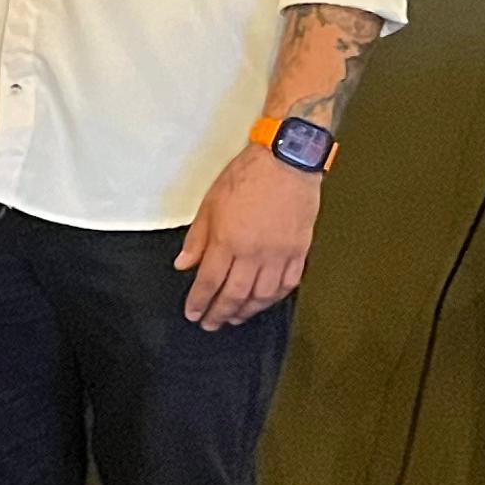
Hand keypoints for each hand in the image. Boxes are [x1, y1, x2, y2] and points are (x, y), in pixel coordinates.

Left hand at [175, 146, 320, 328]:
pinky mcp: (299, 251)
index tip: (193, 313)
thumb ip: (197, 238)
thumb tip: (184, 264)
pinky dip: (274, 298)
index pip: (209, 282)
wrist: (286, 160)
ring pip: (262, 295)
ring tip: (235, 318)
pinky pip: (288, 284)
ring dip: (246, 311)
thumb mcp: (210, 203)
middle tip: (211, 324)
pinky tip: (264, 302)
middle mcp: (254, 253)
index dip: (199, 302)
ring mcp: (280, 254)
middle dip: (219, 313)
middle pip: (234, 294)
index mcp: (228, 240)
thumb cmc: (246, 177)